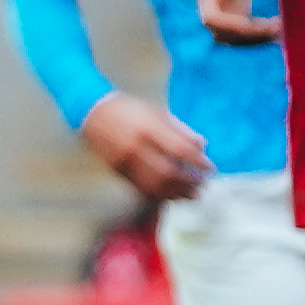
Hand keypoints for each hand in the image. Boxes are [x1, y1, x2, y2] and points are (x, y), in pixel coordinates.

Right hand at [81, 92, 212, 199]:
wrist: (94, 114)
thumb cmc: (130, 110)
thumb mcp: (157, 111)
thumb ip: (180, 129)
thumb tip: (203, 146)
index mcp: (147, 127)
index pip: (179, 149)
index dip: (198, 161)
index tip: (211, 167)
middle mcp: (135, 146)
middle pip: (168, 172)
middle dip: (190, 181)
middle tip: (204, 183)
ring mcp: (125, 162)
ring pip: (155, 185)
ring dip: (178, 192)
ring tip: (194, 193)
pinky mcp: (119, 171)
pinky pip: (143, 188)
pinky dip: (162, 194)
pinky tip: (174, 194)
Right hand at [196, 0, 279, 44]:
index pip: (212, 18)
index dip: (229, 24)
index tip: (248, 21)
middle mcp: (214, 10)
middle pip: (225, 34)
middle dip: (250, 34)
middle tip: (277, 25)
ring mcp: (223, 16)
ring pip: (235, 39)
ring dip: (256, 38)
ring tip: (279, 29)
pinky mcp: (235, 18)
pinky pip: (244, 35)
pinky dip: (259, 35)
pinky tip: (277, 28)